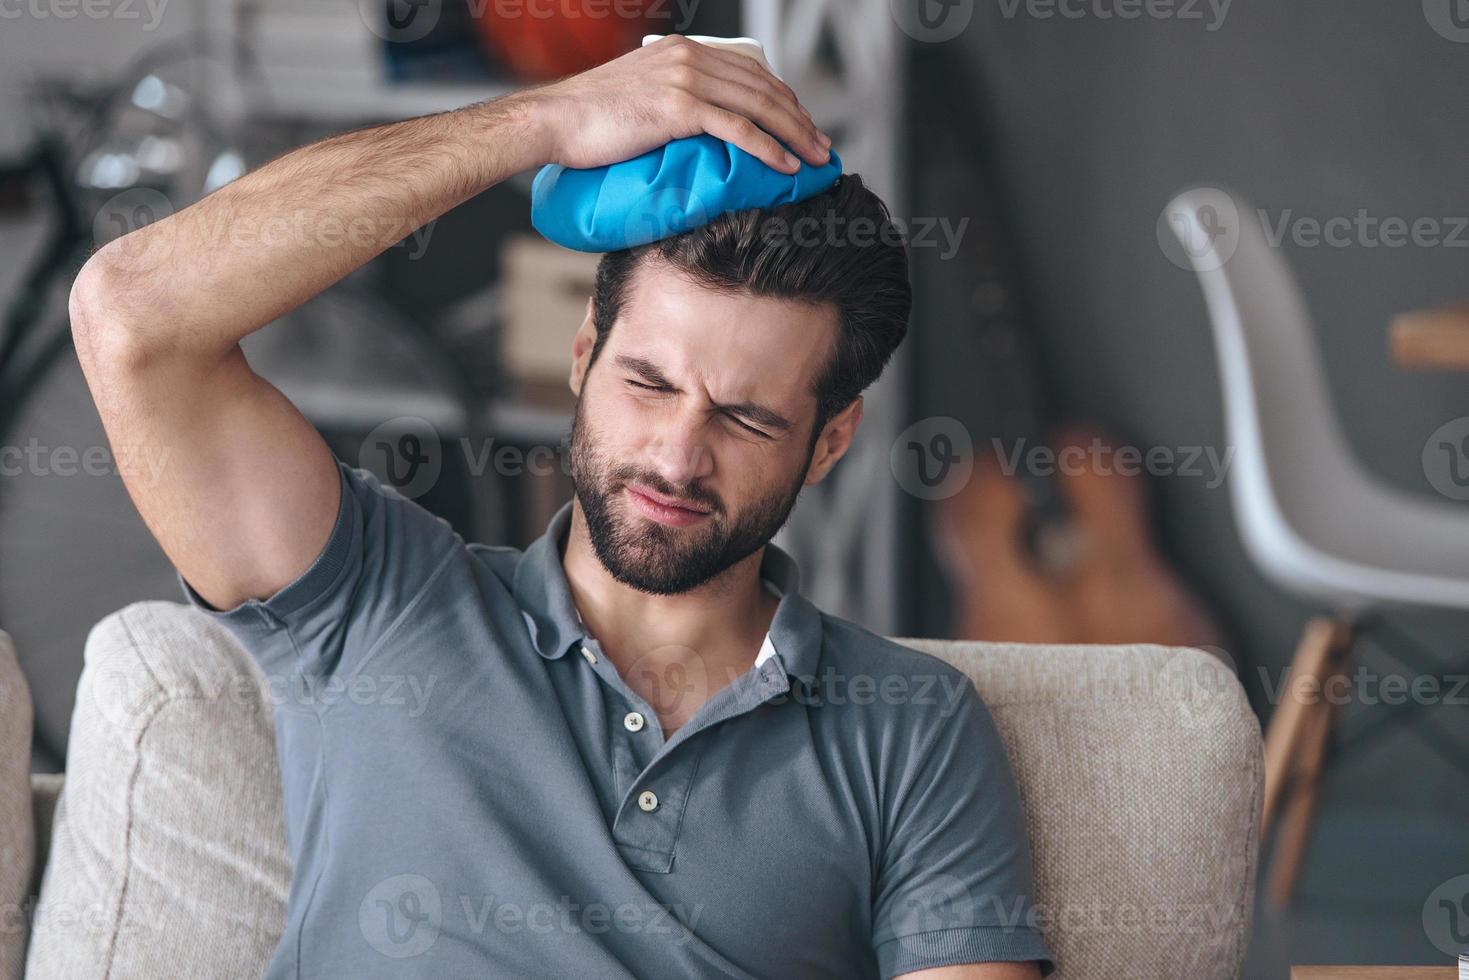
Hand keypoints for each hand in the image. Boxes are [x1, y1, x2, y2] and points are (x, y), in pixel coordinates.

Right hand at [520, 35, 832, 173]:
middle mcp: (689, 58)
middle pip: (763, 87)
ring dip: (794, 134)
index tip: (801, 123)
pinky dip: (768, 148)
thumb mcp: (638, 97)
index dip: (783, 98)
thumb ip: (670, 100)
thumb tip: (693, 128)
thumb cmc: (587, 119)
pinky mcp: (679, 108)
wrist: (554, 120)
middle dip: (799, 118)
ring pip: (758, 106)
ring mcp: (686, 81)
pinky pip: (738, 128)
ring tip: (815, 158)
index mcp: (682, 51)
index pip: (749, 70)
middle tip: (821, 144)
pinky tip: (786, 165)